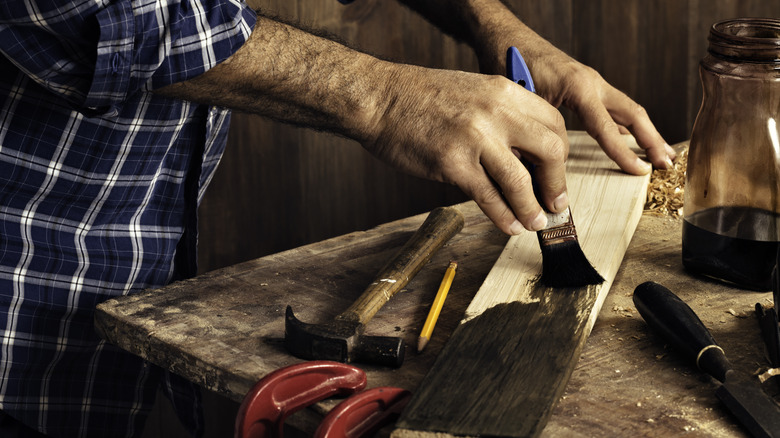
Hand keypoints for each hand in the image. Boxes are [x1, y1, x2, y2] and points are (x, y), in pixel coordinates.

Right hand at [361, 63, 569, 234]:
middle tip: (555, 203)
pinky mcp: (452, 163)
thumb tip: (523, 157)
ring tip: (536, 223)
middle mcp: (496, 112)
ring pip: (521, 180)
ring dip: (533, 208)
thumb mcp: (473, 92)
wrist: (380, 98)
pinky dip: (504, 216)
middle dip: (557, 183)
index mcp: (504, 91)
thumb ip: (501, 117)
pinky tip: (509, 225)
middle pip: (550, 150)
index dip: (560, 153)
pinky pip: (488, 196)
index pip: (554, 122)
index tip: (555, 173)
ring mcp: (475, 138)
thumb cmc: (421, 99)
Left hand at [473, 21, 675, 172]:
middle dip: (652, 140)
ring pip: (627, 109)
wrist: (507, 38)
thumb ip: (538, 127)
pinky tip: (628, 138)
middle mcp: (592, 82)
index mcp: (579, 87)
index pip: (608, 127)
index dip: (624, 153)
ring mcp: (590, 82)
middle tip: (666, 164)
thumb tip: (545, 165)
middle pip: (633, 114)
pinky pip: (612, 107)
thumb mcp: (522, 99)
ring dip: (645, 132)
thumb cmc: (511, 64)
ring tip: (660, 154)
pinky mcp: (584, 86)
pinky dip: (624, 124)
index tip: (640, 172)